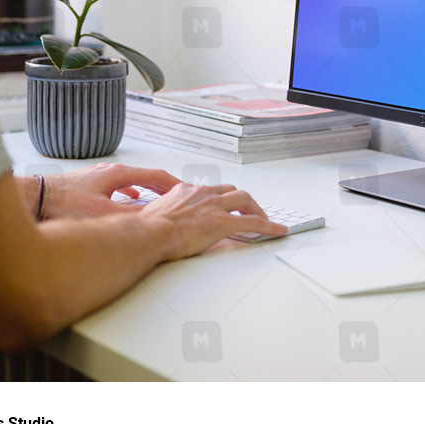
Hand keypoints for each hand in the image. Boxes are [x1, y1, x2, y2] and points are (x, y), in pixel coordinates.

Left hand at [43, 163, 181, 218]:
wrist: (34, 196)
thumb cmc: (64, 202)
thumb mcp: (103, 213)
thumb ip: (130, 216)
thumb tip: (154, 220)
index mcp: (119, 174)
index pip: (157, 176)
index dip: (176, 185)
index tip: (189, 192)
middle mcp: (110, 171)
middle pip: (146, 177)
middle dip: (164, 188)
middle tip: (179, 196)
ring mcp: (99, 176)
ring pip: (131, 182)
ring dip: (147, 191)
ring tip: (158, 199)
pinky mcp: (88, 184)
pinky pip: (118, 187)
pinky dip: (130, 193)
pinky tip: (127, 201)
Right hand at [141, 182, 287, 259]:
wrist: (149, 232)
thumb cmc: (146, 228)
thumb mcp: (154, 215)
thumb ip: (164, 216)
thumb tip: (161, 226)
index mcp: (186, 192)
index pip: (210, 191)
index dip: (220, 199)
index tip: (223, 206)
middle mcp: (203, 194)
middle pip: (231, 191)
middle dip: (243, 201)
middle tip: (248, 211)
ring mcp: (215, 207)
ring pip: (244, 200)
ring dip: (256, 210)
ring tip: (264, 220)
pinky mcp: (223, 222)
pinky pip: (253, 222)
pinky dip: (269, 226)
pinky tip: (278, 231)